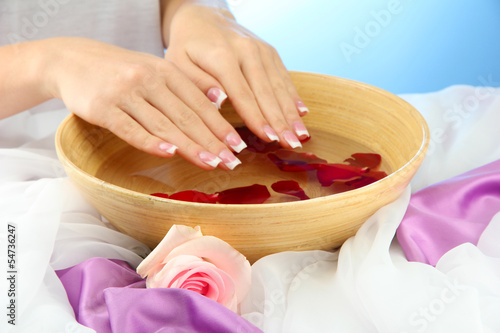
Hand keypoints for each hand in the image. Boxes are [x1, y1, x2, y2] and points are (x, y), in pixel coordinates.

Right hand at [43, 37, 243, 169]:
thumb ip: (185, 85)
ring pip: (164, 125)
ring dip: (190, 147)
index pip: (199, 103)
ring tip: (211, 164)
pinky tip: (170, 154)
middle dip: (212, 141)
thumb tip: (220, 101)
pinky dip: (151, 142)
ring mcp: (125, 93)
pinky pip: (131, 129)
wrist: (71, 60)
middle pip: (186, 116)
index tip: (238, 146)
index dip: (220, 126)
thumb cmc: (120, 71)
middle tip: (232, 162)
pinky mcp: (103, 108)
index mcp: (165, 71)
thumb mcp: (154, 69)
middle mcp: (149, 79)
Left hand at [163, 1, 309, 149]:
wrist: (202, 16)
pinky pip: (284, 76)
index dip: (256, 118)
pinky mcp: (269, 51)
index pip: (242, 94)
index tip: (268, 138)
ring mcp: (261, 50)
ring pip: (279, 86)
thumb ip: (197, 83)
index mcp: (222, 56)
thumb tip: (221, 100)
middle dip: (280, 121)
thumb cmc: (186, 47)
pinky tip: (302, 113)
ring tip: (300, 135)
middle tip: (290, 144)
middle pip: (266, 92)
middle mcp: (246, 51)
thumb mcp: (178, 63)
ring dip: (291, 112)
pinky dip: (294, 96)